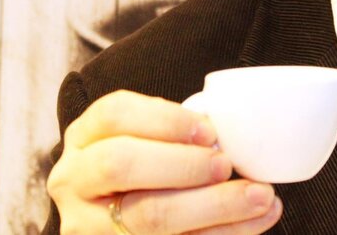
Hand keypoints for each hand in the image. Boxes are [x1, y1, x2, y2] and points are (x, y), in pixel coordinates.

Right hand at [47, 90, 283, 233]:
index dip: (164, 120)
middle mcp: (75, 181)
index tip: (209, 130)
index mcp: (84, 138)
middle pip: (121, 166)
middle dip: (183, 164)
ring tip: (261, 197)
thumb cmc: (141, 167)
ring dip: (214, 206)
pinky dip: (223, 234)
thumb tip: (227, 135)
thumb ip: (171, 133)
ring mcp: (90, 226)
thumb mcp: (139, 140)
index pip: (114, 115)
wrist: (113, 218)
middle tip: (227, 164)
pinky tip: (255, 221)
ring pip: (148, 218)